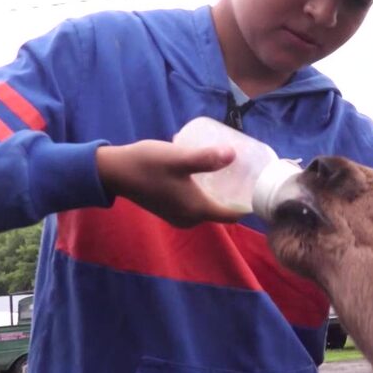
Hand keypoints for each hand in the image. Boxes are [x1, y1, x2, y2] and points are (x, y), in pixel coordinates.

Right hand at [95, 140, 246, 227]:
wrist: (113, 171)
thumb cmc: (146, 164)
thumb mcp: (178, 158)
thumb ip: (205, 158)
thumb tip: (233, 154)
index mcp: (196, 210)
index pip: (232, 214)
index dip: (248, 202)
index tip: (260, 184)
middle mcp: (190, 218)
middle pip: (223, 211)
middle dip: (236, 195)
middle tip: (247, 172)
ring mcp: (179, 216)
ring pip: (209, 207)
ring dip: (221, 192)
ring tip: (231, 170)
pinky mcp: (170, 209)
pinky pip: (197, 204)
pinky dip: (207, 192)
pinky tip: (209, 174)